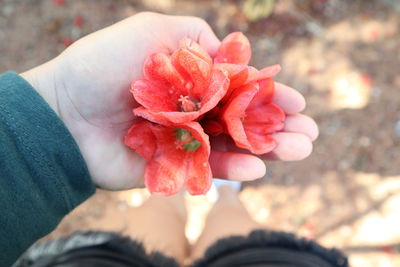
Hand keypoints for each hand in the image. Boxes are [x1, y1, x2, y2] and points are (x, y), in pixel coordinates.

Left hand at [21, 12, 317, 189]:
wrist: (64, 110)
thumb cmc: (104, 65)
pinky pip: (208, 168)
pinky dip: (233, 168)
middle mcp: (193, 109)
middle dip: (277, 126)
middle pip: (243, 120)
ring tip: (299, 149)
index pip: (240, 89)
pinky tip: (257, 168)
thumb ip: (198, 39)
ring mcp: (185, 139)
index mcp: (192, 79)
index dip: (269, 94)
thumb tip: (235, 56)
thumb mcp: (155, 30)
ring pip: (233, 145)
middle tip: (308, 133)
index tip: (296, 101)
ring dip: (267, 149)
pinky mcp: (173, 165)